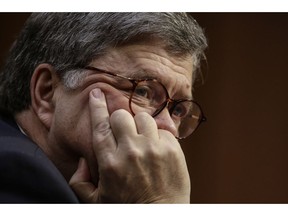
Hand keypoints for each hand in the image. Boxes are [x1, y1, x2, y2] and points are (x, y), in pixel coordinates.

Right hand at [69, 88, 190, 202]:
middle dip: (121, 119)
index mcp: (110, 162)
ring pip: (144, 117)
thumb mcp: (96, 201)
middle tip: (124, 130)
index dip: (97, 106)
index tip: (97, 93)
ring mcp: (153, 149)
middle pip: (122, 115)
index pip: (100, 126)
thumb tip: (82, 161)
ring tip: (143, 140)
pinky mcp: (172, 149)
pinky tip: (158, 149)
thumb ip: (80, 181)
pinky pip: (163, 129)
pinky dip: (159, 136)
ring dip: (141, 126)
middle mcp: (131, 151)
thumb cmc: (128, 209)